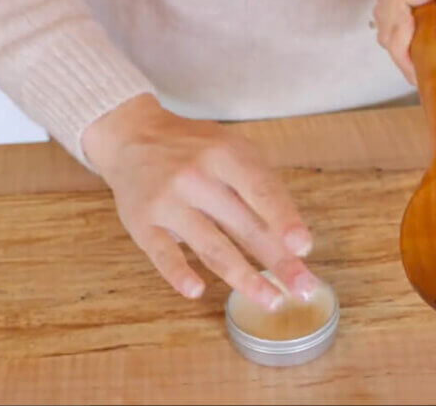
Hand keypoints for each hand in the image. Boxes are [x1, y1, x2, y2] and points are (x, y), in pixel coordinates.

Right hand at [82, 94, 316, 310]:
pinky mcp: (141, 223)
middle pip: (243, 226)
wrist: (131, 135)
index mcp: (224, 155)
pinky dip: (179, 274)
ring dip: (243, 278)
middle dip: (277, 260)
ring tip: (272, 300)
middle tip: (303, 288)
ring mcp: (167, 201)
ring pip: (211, 247)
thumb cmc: (194, 148)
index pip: (260, 190)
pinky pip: (163, 253)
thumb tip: (292, 238)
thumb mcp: (230, 149)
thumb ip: (258, 186)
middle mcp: (195, 177)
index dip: (284, 219)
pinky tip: (197, 291)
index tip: (303, 247)